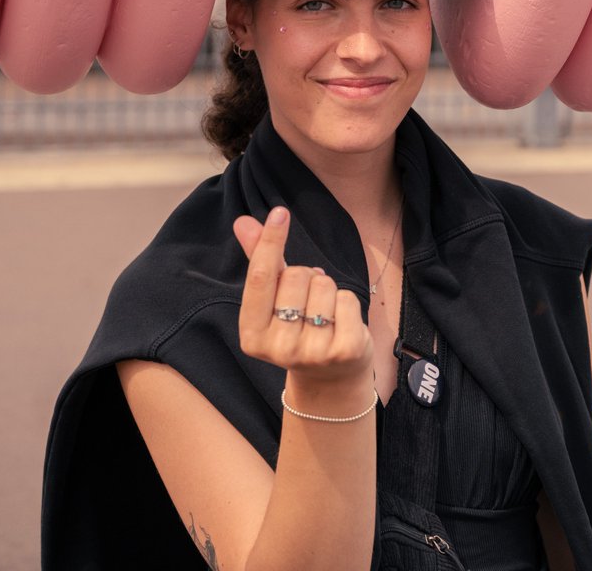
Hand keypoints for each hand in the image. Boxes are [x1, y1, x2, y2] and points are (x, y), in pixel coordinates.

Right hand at [233, 207, 373, 387]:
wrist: (330, 380)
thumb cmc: (297, 329)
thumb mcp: (274, 300)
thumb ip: (260, 262)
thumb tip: (243, 222)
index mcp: (251, 336)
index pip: (261, 277)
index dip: (271, 241)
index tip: (280, 212)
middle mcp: (278, 349)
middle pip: (297, 275)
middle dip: (306, 278)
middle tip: (307, 304)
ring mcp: (312, 353)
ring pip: (324, 284)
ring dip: (327, 291)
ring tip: (324, 316)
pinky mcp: (344, 351)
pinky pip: (347, 299)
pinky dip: (347, 303)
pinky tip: (341, 324)